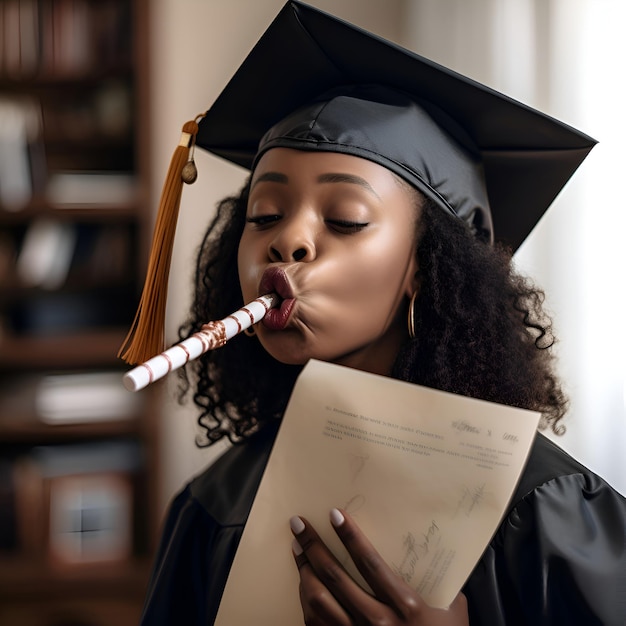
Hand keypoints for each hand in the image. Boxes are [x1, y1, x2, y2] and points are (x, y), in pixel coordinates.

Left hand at [290, 509, 467, 625]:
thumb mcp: (452, 614)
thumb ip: (443, 587)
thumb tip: (438, 555)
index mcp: (406, 607)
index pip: (370, 563)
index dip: (351, 537)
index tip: (334, 514)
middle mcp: (379, 622)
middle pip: (335, 577)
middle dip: (313, 546)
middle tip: (298, 525)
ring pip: (319, 600)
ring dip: (304, 570)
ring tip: (298, 548)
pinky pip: (316, 623)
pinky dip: (306, 599)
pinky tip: (304, 582)